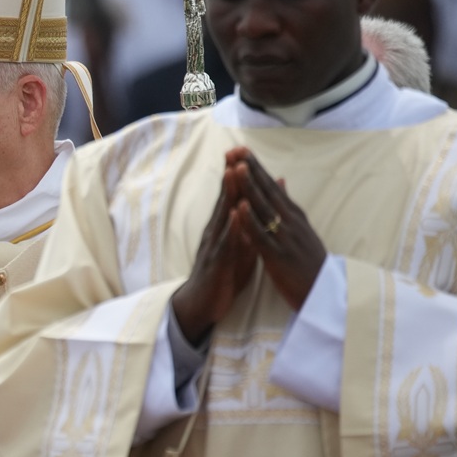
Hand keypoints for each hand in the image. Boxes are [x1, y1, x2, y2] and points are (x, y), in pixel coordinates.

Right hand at [171, 161, 257, 344]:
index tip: (244, 152)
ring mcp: (214, 246)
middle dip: (231, 175)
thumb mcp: (238, 247)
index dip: (238, 176)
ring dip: (228, 194)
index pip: (231, 197)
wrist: (201, 305)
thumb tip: (255, 207)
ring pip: (222, 216)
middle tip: (235, 151)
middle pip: (225, 199)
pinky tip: (236, 214)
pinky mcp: (216, 263)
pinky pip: (224, 243)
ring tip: (234, 172)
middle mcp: (215, 232)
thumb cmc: (222, 275)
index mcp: (223, 228)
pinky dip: (230, 228)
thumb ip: (246, 227)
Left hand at [227, 147, 325, 310]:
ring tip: (238, 168)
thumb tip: (280, 180)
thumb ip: (287, 205)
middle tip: (237, 149)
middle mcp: (291, 222)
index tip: (242, 149)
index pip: (272, 186)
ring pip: (264, 209)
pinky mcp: (279, 257)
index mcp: (294, 215)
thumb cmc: (309, 262)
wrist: (326, 294)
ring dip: (251, 188)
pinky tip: (239, 207)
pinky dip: (251, 221)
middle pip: (268, 191)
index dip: (256, 167)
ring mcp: (285, 239)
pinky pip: (262, 236)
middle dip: (251, 170)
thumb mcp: (301, 229)